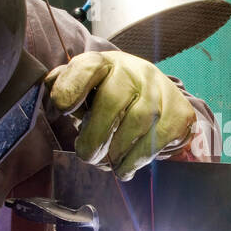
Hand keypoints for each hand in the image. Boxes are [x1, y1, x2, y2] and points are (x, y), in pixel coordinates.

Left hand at [45, 50, 195, 179]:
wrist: (160, 97)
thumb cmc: (113, 95)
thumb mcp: (88, 88)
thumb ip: (66, 90)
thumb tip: (51, 102)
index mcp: (105, 64)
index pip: (88, 67)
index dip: (72, 86)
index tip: (63, 108)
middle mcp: (135, 72)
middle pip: (113, 101)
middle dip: (95, 135)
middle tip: (86, 155)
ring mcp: (161, 91)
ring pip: (137, 123)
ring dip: (117, 152)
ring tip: (107, 163)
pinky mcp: (179, 113)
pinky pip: (156, 141)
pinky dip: (136, 160)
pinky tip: (125, 166)